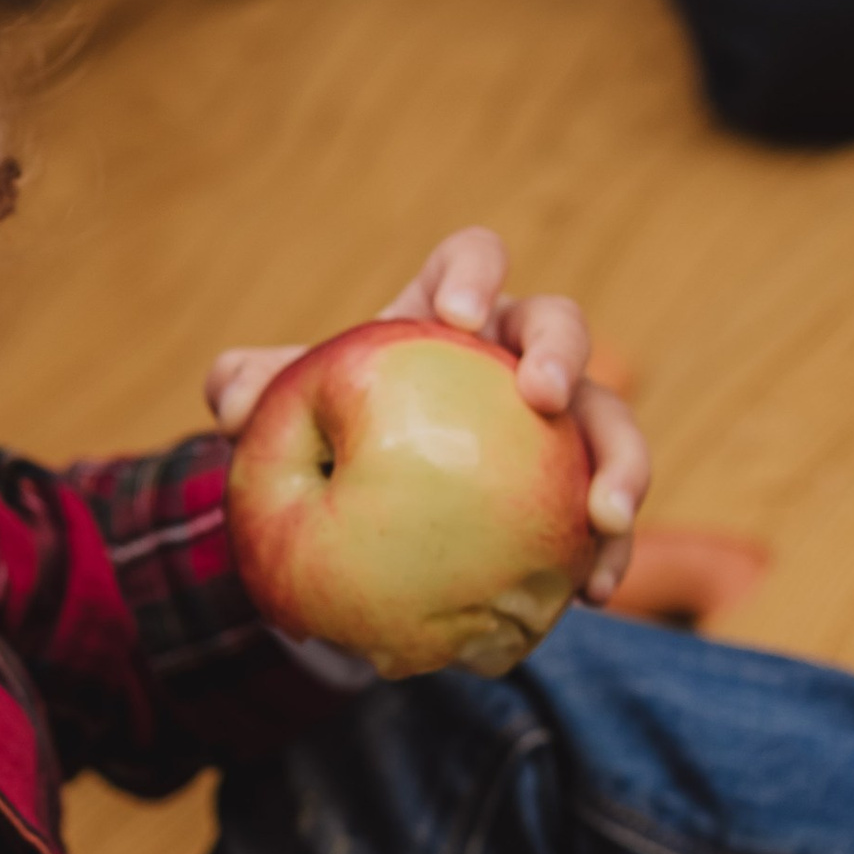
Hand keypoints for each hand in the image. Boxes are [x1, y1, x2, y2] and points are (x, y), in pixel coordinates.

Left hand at [204, 224, 648, 601]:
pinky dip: (608, 553)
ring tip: (605, 518)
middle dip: (560, 352)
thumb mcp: (281, 411)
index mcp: (447, 313)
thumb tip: (233, 403)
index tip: (455, 316)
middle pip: (560, 326)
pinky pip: (606, 519)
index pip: (471, 260)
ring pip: (609, 423)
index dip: (473, 273)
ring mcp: (558, 426)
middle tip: (544, 395)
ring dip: (620, 464)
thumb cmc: (325, 436)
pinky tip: (593, 593)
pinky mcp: (573, 495)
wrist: (362, 510)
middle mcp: (514, 354)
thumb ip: (249, 389)